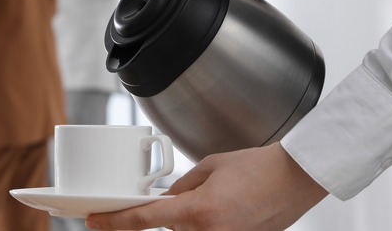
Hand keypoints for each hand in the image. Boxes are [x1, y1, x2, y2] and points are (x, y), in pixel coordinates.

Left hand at [85, 143, 327, 230]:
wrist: (296, 179)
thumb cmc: (260, 168)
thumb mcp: (209, 167)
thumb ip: (181, 186)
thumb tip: (166, 199)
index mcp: (198, 211)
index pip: (144, 219)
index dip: (115, 221)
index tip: (94, 222)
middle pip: (168, 225)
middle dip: (165, 209)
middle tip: (178, 193)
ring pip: (188, 229)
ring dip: (191, 214)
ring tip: (220, 192)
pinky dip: (207, 220)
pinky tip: (224, 203)